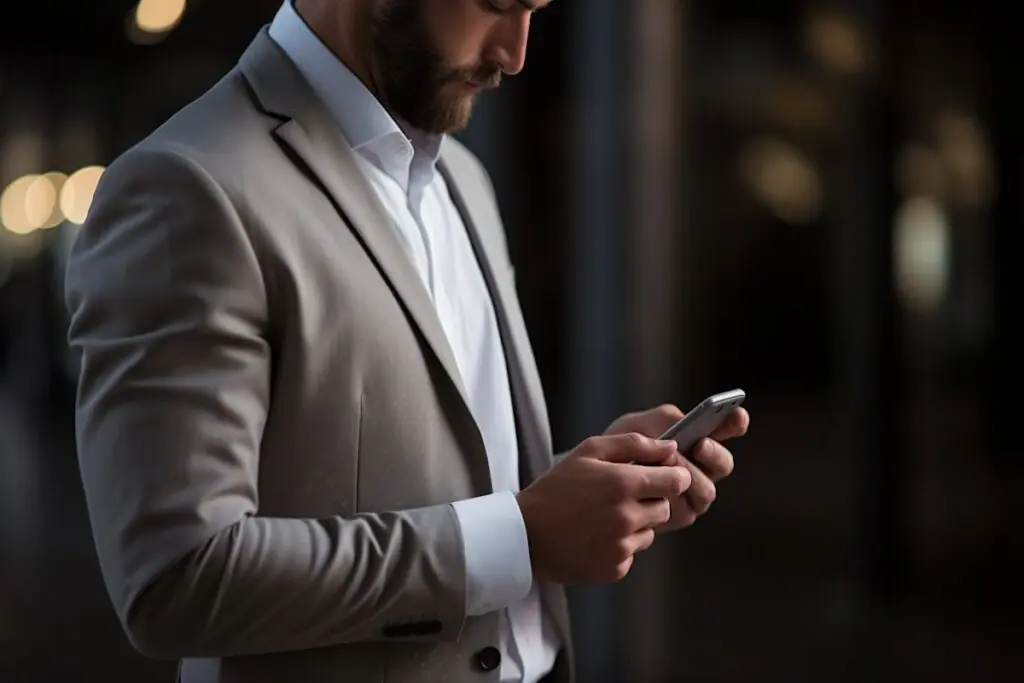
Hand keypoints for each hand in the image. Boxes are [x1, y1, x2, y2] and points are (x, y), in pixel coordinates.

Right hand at [516, 433, 691, 583]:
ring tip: (602, 518)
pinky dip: (619, 546)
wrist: (524, 534)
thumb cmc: (556, 487)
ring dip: (635, 524)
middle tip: (621, 497)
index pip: (677, 481)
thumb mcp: (589, 451)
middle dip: (651, 500)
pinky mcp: (615, 569)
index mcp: (623, 483)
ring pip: (650, 532)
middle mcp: (627, 517)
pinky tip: (594, 537)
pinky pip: (632, 554)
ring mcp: (621, 546)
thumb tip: (671, 446)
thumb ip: (634, 444)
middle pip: (665, 508)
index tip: (660, 476)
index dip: (672, 476)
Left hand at [604, 404, 749, 531]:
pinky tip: (656, 490)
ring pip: (706, 490)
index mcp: (698, 439)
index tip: (737, 413)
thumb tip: (682, 423)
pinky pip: (685, 510)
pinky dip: (671, 498)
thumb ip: (661, 420)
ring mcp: (694, 494)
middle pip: (723, 464)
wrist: (597, 481)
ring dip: (689, 475)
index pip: (726, 429)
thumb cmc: (620, 448)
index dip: (735, 422)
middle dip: (714, 454)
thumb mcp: (636, 426)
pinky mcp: (680, 516)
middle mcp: (703, 468)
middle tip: (699, 444)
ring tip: (668, 464)